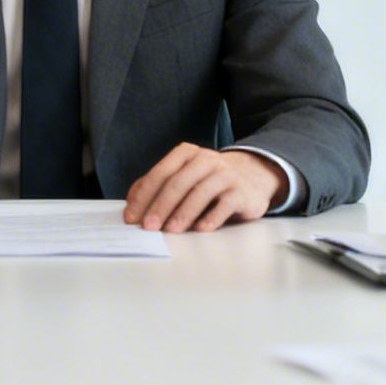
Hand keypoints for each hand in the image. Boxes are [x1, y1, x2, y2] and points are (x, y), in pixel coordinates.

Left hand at [122, 144, 283, 232]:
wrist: (254, 174)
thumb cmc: (209, 179)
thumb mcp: (184, 175)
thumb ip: (158, 185)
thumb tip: (131, 204)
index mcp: (186, 154)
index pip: (160, 174)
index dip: (144, 196)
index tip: (132, 217)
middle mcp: (205, 160)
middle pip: (178, 183)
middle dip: (160, 206)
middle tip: (148, 226)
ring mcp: (225, 174)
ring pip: (200, 192)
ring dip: (183, 213)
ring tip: (170, 230)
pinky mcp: (241, 192)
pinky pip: (225, 204)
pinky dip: (212, 217)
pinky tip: (201, 229)